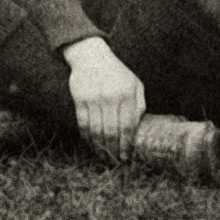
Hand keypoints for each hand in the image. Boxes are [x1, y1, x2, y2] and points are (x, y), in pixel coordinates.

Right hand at [64, 39, 145, 159]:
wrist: (92, 57)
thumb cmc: (117, 73)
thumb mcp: (135, 84)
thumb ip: (139, 105)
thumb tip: (138, 128)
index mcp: (127, 95)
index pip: (127, 126)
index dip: (126, 144)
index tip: (126, 157)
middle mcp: (110, 98)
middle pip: (111, 132)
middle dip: (113, 151)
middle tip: (114, 162)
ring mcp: (94, 99)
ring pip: (96, 131)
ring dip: (99, 148)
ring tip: (103, 157)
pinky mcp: (80, 99)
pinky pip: (83, 124)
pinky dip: (86, 137)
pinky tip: (91, 145)